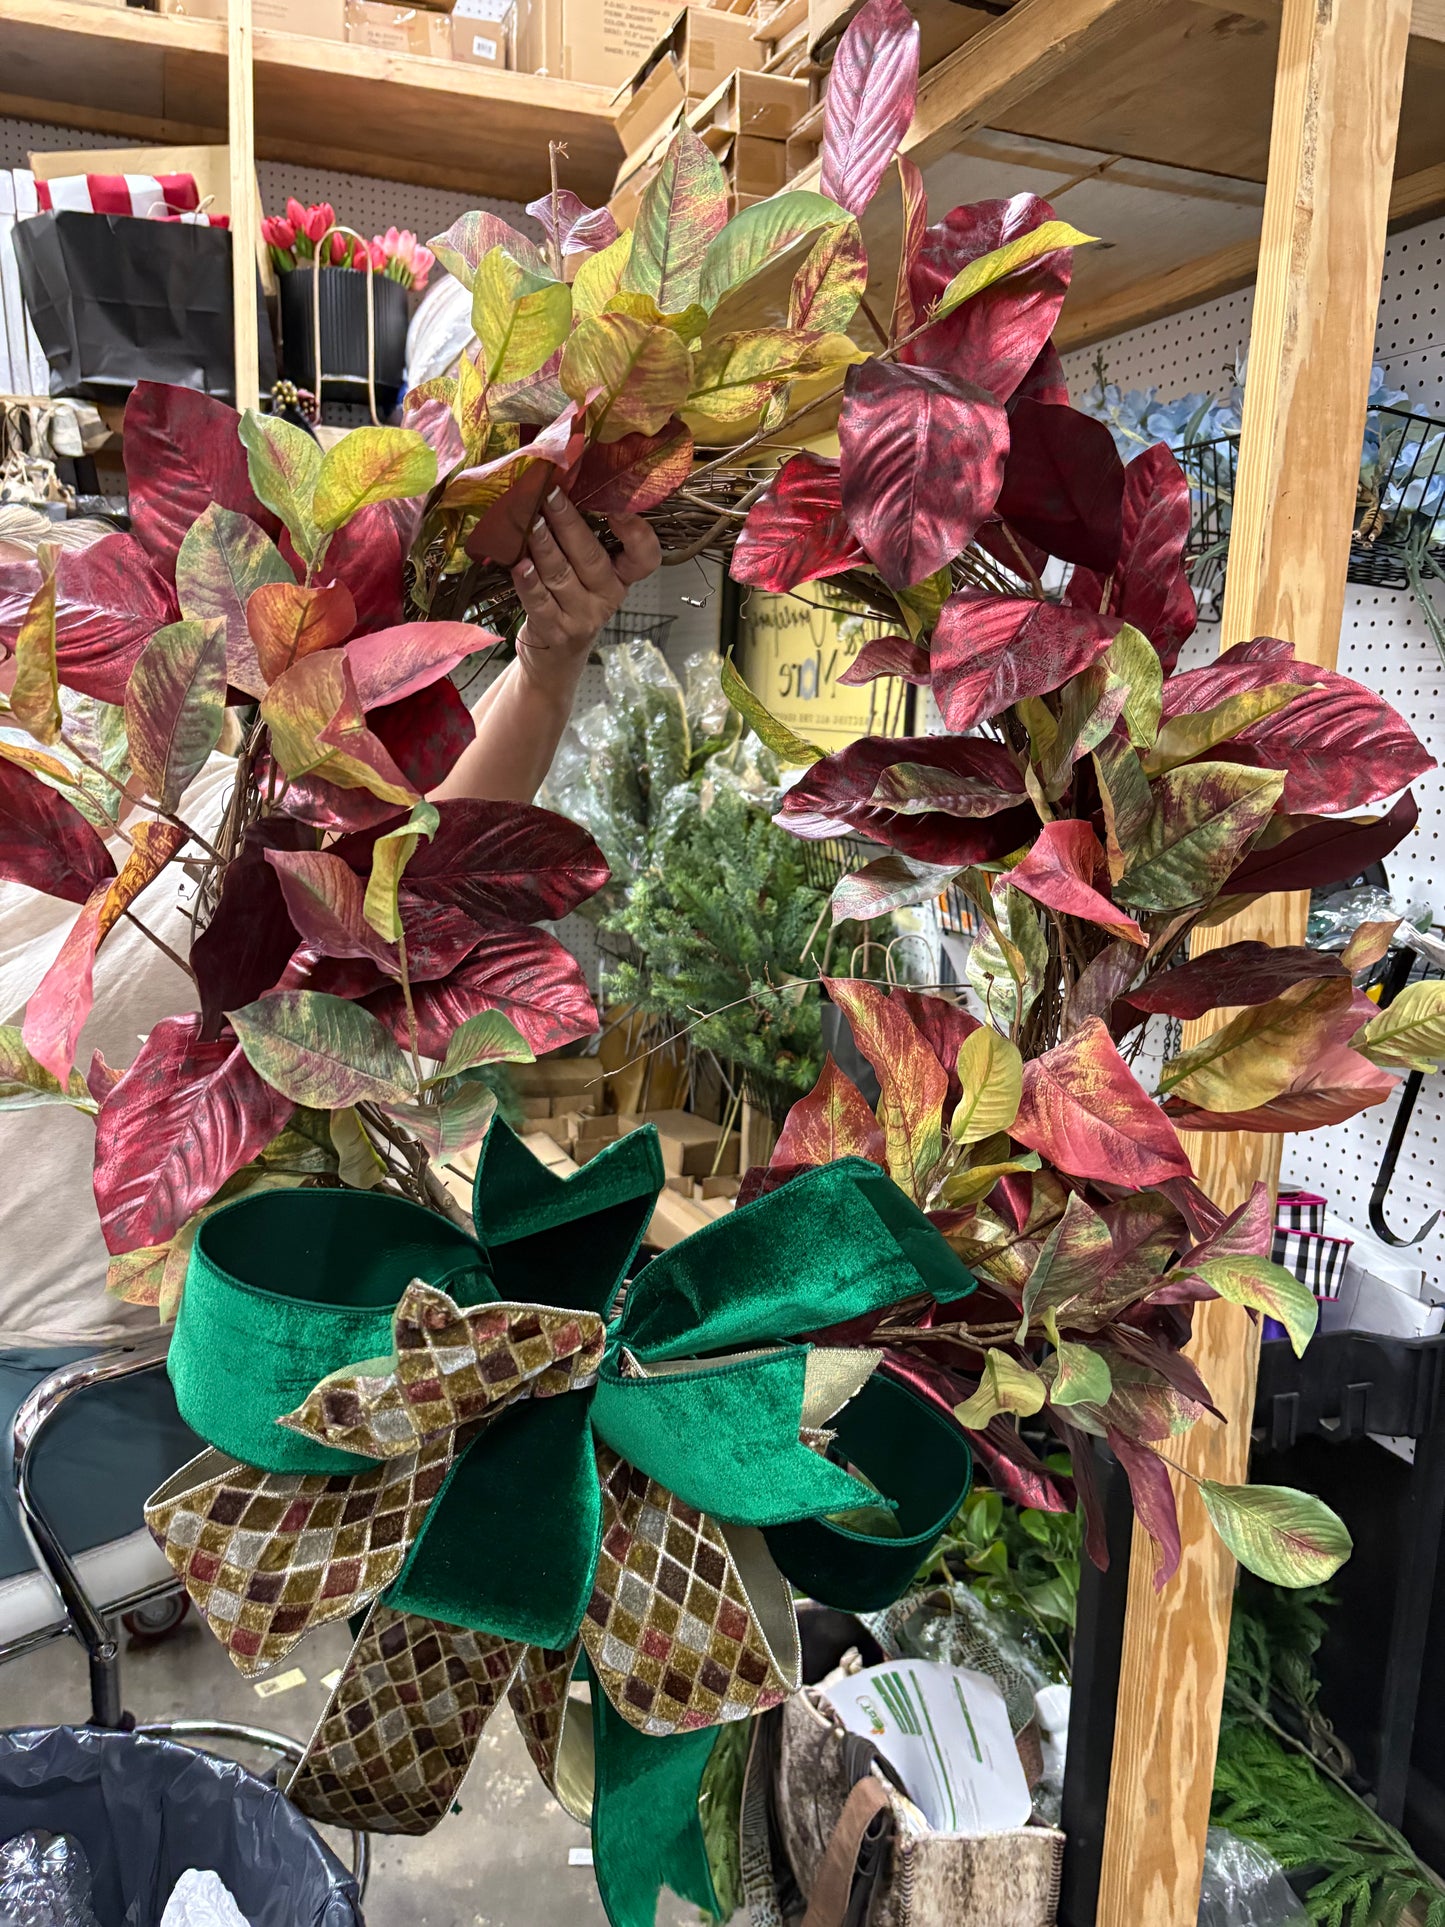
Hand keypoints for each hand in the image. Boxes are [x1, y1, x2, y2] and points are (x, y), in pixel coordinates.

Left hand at [511, 489, 661, 698]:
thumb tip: (559, 488)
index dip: (636, 533)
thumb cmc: (568, 605)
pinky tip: (519, 565)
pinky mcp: (555, 632)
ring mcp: (582, 618)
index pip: (645, 557)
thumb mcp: (586, 577)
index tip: (617, 506)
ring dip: (544, 546)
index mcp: (621, 578)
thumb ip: (582, 543)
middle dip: (569, 523)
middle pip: (591, 557)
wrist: (553, 661)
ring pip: (562, 576)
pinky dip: (528, 582)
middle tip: (551, 495)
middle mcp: (607, 597)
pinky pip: (540, 602)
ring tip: (530, 522)